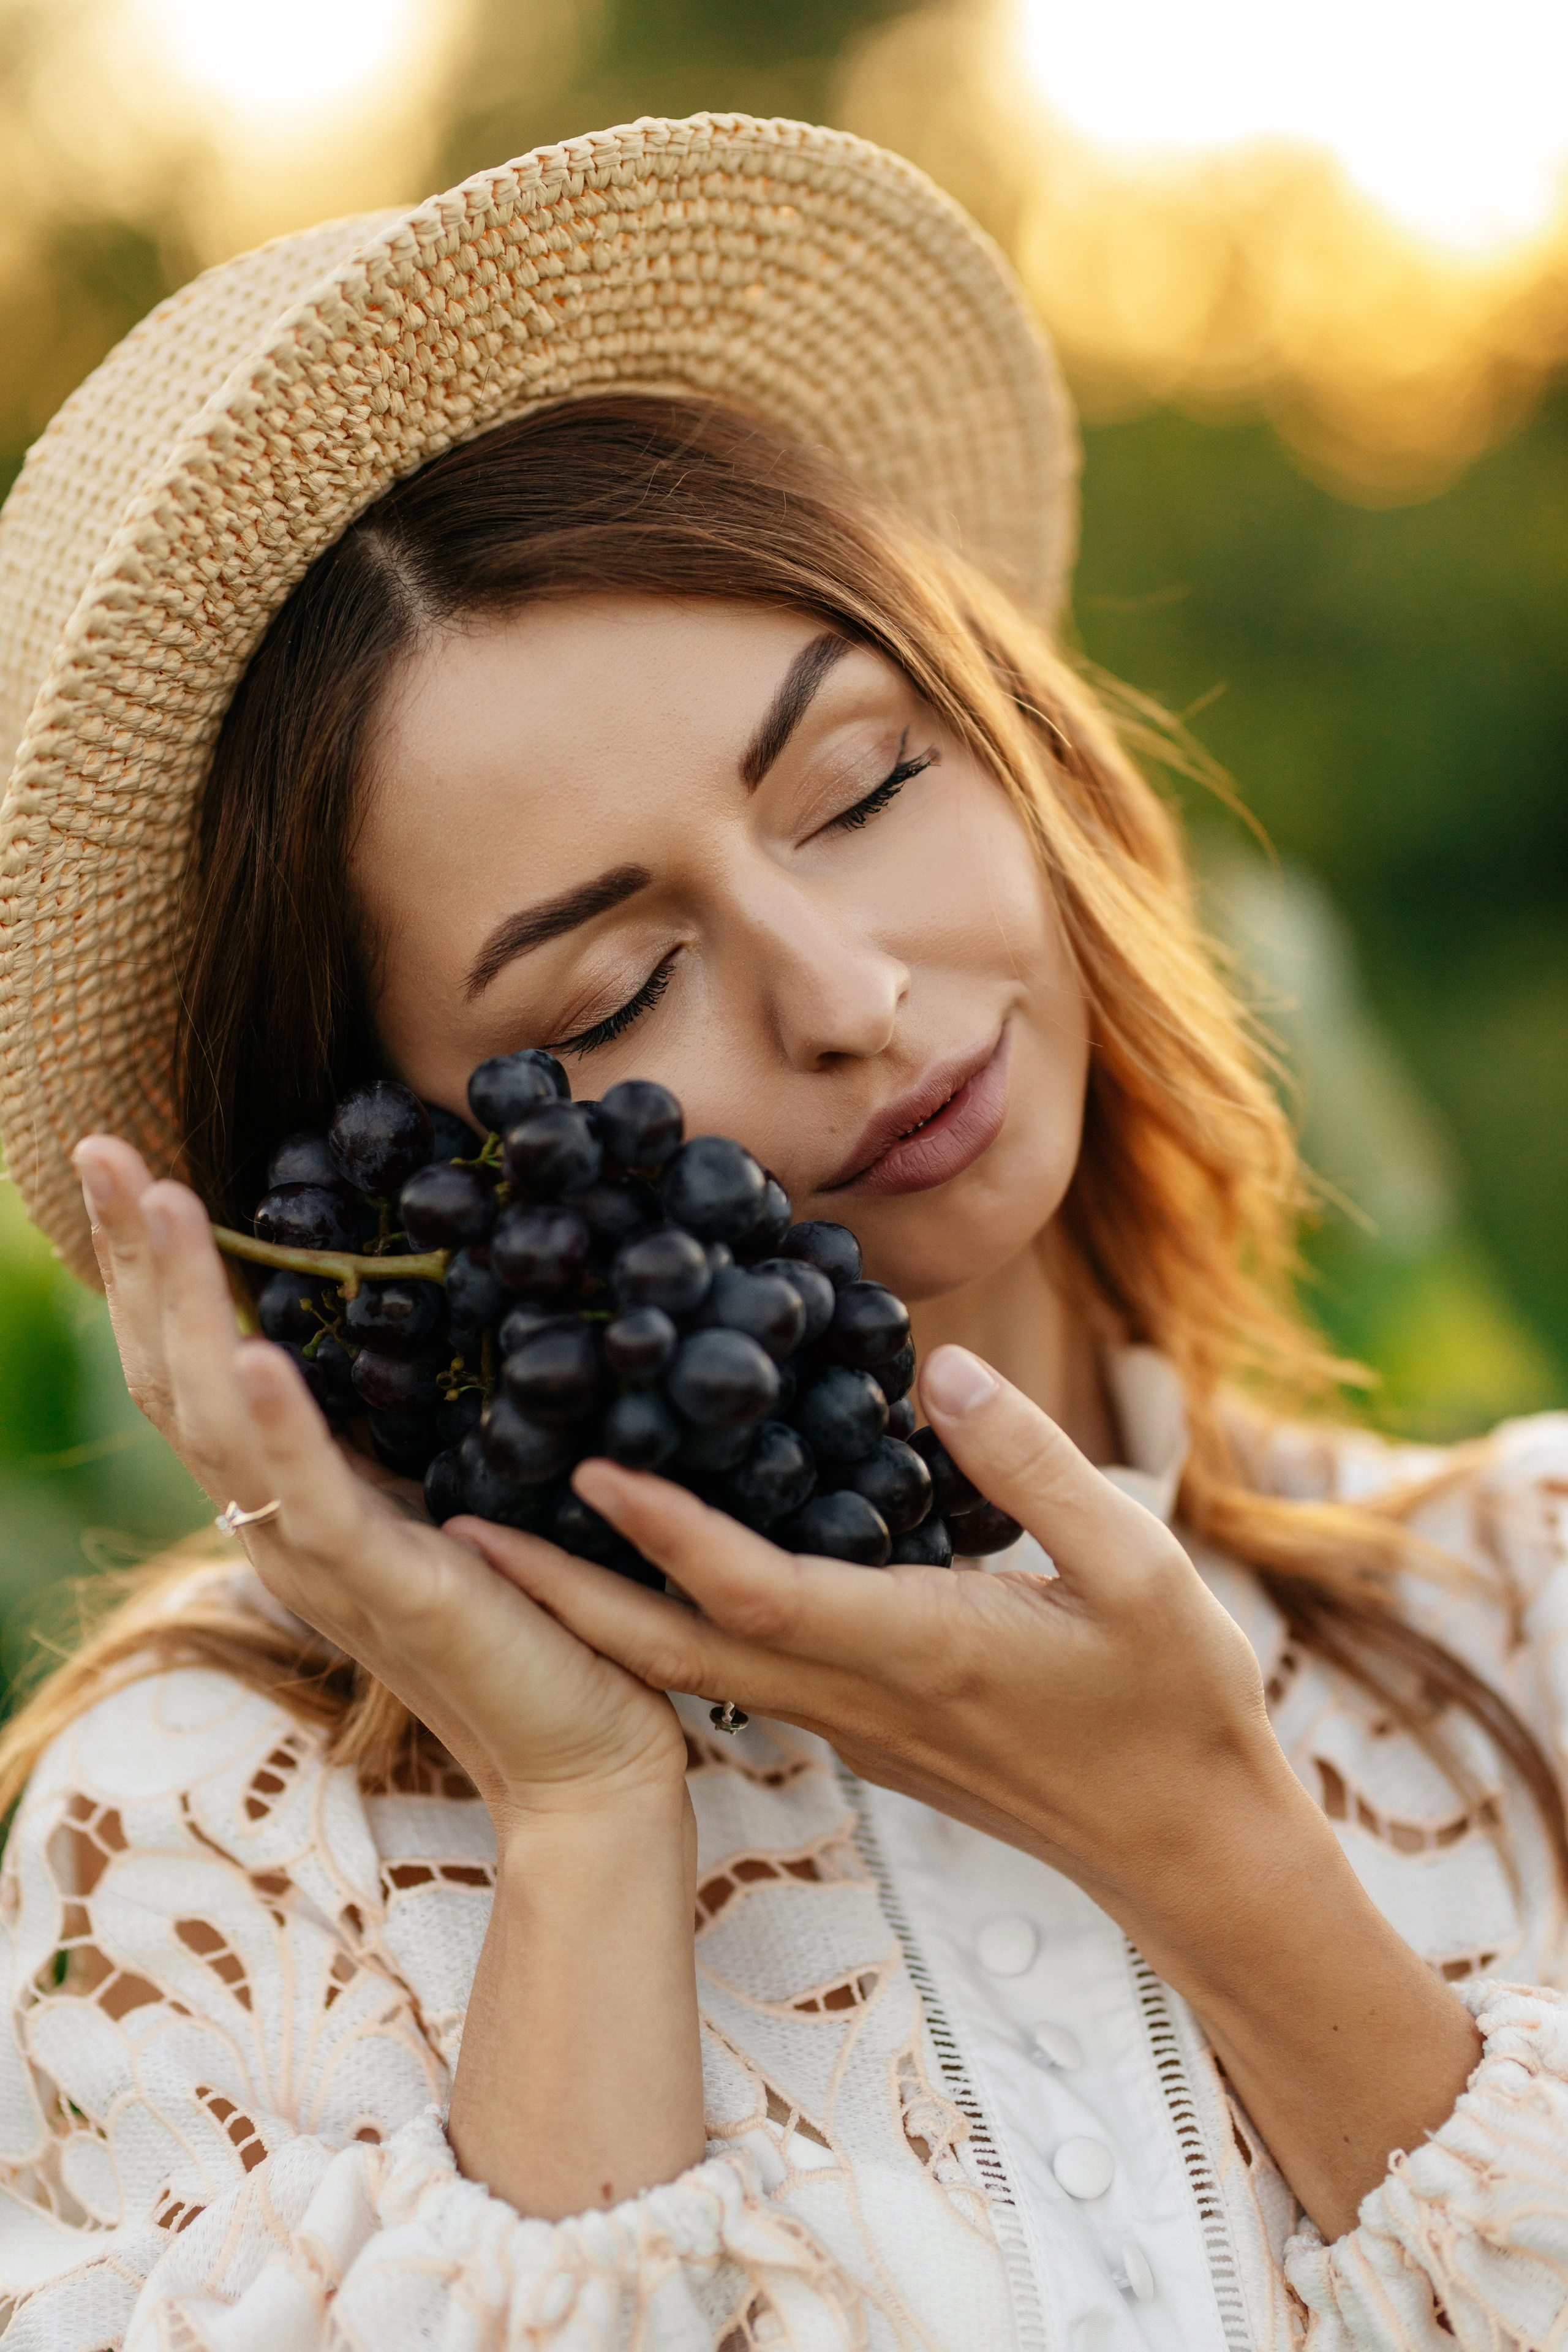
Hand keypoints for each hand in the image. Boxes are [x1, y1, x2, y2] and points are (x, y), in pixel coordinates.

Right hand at [71, 1137, 687, 1822]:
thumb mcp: (443, 1499)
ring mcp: (324, 1558)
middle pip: (176, 1377)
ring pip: (219, 1421)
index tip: (133, 1167)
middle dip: (139, 1259)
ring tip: (166, 1202)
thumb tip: (391, 1330)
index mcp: (291, 1498)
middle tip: (103, 1148)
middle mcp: (281, 1525)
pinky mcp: (391, 1588)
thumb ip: (394, 1434)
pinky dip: (279, 1423)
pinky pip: (314, 1499)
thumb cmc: (529, 1622)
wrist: (581, 1755)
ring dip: (187, 1307)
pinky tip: (253, 1351)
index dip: (154, 1270)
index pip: (195, 1368)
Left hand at [460, 1342, 1280, 1916]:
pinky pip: (738, 1677)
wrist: (1188, 1849)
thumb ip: (1033, 1464)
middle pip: (676, 1648)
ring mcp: (853, 1728)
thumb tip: (937, 1370)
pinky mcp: (867, 1736)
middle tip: (454, 1533)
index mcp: (916, 1649)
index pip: (756, 1590)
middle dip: (560, 1595)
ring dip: (598, 1613)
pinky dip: (669, 1628)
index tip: (581, 1465)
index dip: (664, 1530)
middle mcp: (858, 1698)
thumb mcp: (1141, 1570)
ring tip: (513, 1542)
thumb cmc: (1173, 1705)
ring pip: (694, 1669)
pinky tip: (646, 1581)